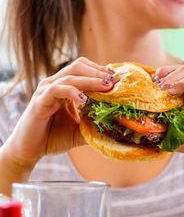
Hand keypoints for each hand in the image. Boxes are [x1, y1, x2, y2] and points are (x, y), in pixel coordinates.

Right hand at [1, 57, 115, 168]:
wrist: (31, 150)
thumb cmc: (54, 137)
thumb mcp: (81, 130)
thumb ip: (96, 125)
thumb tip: (119, 126)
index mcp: (65, 87)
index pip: (84, 69)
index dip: (101, 71)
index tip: (119, 79)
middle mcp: (55, 84)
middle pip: (78, 66)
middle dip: (98, 72)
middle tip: (114, 80)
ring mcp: (46, 91)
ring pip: (69, 76)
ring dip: (90, 80)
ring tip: (106, 86)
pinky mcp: (39, 101)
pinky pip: (56, 90)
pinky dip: (71, 92)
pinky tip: (83, 99)